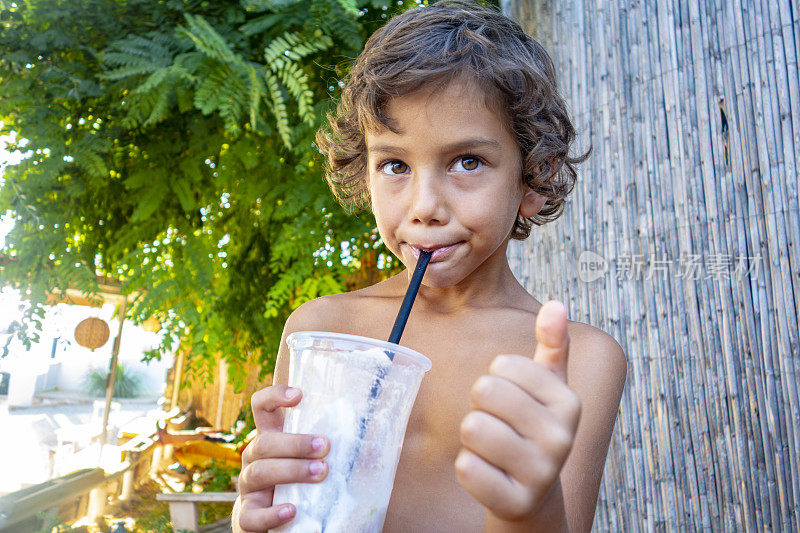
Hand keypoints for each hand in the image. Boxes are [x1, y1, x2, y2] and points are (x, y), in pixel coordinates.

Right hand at [234, 385, 329, 531]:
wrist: (283, 524)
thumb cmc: (305, 484)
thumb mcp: (316, 460)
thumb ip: (336, 447)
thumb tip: (377, 434)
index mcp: (272, 438)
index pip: (262, 407)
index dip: (274, 396)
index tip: (299, 395)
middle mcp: (255, 458)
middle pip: (263, 442)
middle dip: (295, 443)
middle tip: (325, 446)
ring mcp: (248, 487)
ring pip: (259, 472)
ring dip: (291, 470)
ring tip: (320, 473)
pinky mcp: (247, 516)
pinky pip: (252, 515)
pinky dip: (272, 513)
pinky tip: (292, 510)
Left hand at [455, 300, 580, 521]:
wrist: (534, 496)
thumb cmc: (533, 429)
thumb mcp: (548, 387)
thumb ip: (552, 345)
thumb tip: (557, 304)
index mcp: (569, 402)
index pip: (502, 365)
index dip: (496, 379)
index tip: (512, 401)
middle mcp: (562, 438)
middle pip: (484, 392)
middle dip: (480, 406)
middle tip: (498, 424)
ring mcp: (541, 473)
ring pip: (472, 428)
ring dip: (472, 438)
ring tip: (494, 450)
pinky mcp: (515, 502)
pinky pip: (467, 468)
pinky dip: (469, 469)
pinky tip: (490, 475)